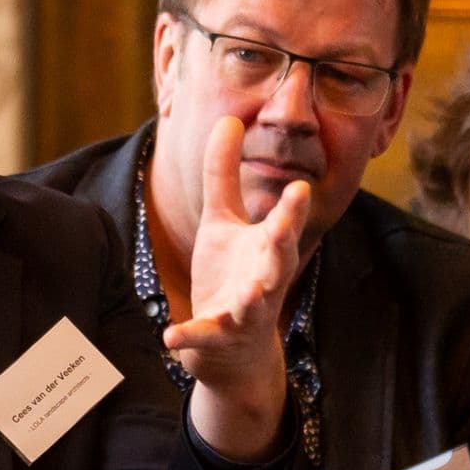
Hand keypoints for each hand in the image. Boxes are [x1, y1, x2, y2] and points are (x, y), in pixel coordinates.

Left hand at [166, 117, 306, 458]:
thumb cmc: (232, 276)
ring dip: (252, 299)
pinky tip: (168, 335)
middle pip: (279, 261)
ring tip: (249, 293)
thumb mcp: (222, 222)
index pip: (284, 224)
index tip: (300, 186)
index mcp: (267, 250)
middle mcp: (264, 280)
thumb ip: (222, 174)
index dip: (292, 207)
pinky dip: (188, 338)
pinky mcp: (218, 337)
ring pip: (254, 304)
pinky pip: (204, 337)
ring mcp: (244, 312)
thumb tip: (229, 119)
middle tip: (283, 232)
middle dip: (282, 244)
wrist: (233, 350)